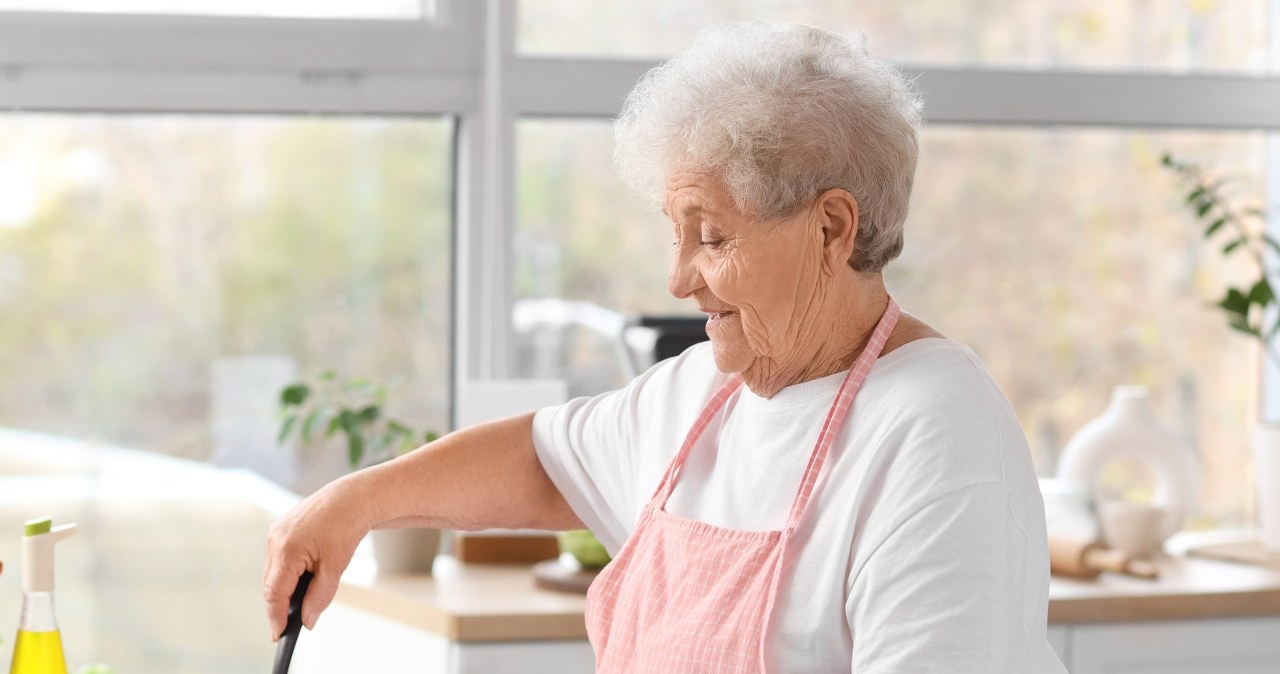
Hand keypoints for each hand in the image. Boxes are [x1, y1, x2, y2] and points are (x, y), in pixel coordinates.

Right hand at [263, 476, 368, 640]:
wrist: (352, 498)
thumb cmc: (346, 528)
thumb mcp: (334, 569)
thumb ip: (318, 598)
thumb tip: (307, 621)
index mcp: (286, 550)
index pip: (274, 594)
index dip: (275, 617)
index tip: (278, 636)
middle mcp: (275, 540)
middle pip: (271, 584)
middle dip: (280, 603)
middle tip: (290, 623)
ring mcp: (276, 532)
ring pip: (274, 570)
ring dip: (284, 586)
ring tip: (299, 600)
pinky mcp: (281, 527)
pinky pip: (279, 556)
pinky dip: (287, 570)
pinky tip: (300, 577)